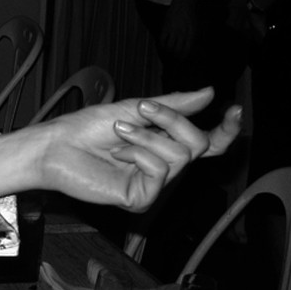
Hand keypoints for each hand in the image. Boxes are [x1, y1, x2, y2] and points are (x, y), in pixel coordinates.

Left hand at [35, 88, 240, 210]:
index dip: (227, 130)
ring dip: (147, 136)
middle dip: (175, 121)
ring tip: (119, 131)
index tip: (235, 110)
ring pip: (180, 156)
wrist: (55, 146)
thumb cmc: (86, 128)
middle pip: (200, 144)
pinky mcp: (142, 197)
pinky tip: (118, 152)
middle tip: (145, 109)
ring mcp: (154, 183)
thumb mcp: (133, 108)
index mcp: (164, 143)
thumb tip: (209, 92)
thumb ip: (172, 105)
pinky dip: (139, 153)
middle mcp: (164, 165)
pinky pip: (160, 170)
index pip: (207, 143)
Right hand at [158, 0, 198, 60]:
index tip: (180, 59)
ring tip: (167, 53)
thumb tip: (188, 49)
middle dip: (175, 57)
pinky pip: (162, 40)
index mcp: (191, 35)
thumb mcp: (194, 27)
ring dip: (168, 52)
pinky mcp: (166, 27)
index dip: (182, 57)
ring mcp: (174, 30)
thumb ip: (192, 38)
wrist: (183, 4)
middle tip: (173, 59)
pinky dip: (161, 45)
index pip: (186, 50)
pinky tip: (162, 46)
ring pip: (169, 47)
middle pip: (177, 50)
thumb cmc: (189, 16)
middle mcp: (183, 34)